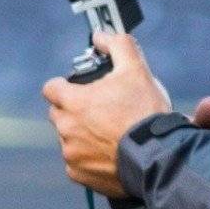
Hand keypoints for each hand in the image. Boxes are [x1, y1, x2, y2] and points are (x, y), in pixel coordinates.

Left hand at [39, 32, 184, 201]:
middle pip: (59, 114)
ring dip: (83, 135)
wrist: (158, 156)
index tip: (77, 88)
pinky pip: (77, 163)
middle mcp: (65, 128)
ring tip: (111, 133)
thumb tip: (102, 34)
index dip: (64, 85)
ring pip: (69, 139)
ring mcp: (70, 153)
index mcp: (72, 102)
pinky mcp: (79, 174)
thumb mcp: (136, 71)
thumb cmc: (145, 114)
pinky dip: (90, 158)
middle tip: (101, 110)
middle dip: (75, 110)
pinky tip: (111, 153)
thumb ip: (118, 46)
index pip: (52, 87)